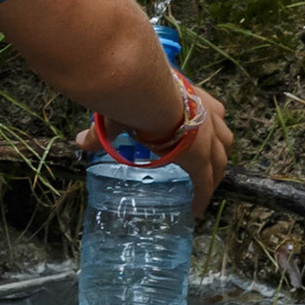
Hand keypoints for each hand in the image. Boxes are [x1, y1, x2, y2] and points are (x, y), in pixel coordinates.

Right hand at [74, 83, 233, 215]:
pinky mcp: (200, 160)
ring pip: (220, 161)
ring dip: (216, 172)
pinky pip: (205, 185)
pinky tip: (197, 210)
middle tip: (213, 163)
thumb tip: (81, 140)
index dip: (210, 127)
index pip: (213, 112)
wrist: (148, 94)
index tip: (205, 135)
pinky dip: (202, 198)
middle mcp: (208, 116)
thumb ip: (104, 130)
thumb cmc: (136, 94)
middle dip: (220, 151)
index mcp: (195, 98)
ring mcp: (208, 139)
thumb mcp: (122, 110)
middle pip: (224, 138)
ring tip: (208, 185)